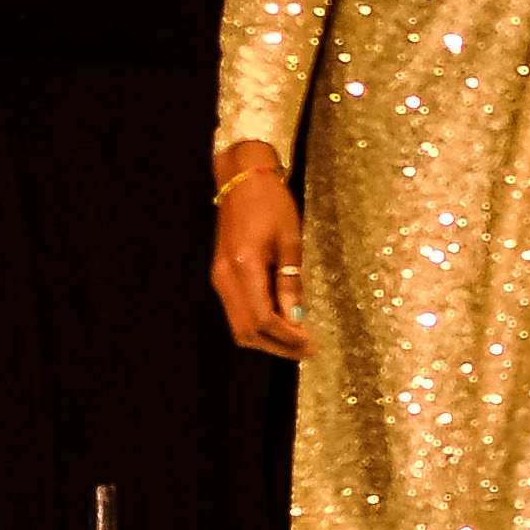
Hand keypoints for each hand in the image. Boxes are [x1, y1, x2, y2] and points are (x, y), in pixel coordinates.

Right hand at [209, 142, 312, 362]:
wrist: (243, 180)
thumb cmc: (272, 204)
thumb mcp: (290, 241)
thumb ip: (290, 282)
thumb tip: (295, 318)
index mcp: (242, 268)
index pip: (262, 320)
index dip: (287, 338)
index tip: (310, 345)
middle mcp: (224, 278)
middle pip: (247, 331)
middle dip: (277, 346)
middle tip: (306, 350)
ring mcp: (219, 278)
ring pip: (238, 325)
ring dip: (267, 339)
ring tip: (297, 341)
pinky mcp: (221, 275)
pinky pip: (237, 311)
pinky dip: (258, 325)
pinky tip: (281, 323)